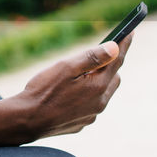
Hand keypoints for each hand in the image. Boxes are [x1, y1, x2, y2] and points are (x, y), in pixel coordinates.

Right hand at [12, 33, 131, 139]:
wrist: (26, 120)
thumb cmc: (43, 91)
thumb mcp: (66, 68)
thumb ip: (92, 57)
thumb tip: (114, 48)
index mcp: (98, 86)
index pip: (117, 61)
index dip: (124, 45)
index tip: (130, 32)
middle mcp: (99, 103)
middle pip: (113, 78)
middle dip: (109, 66)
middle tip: (98, 56)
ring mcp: (91, 115)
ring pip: (102, 94)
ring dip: (97, 83)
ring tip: (79, 76)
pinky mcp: (81, 124)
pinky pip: (89, 106)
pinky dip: (85, 97)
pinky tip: (68, 95)